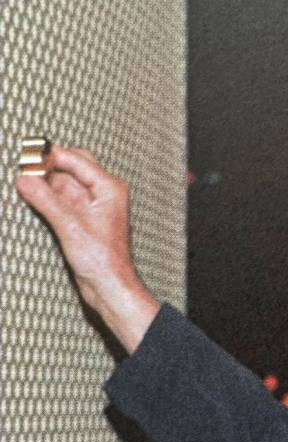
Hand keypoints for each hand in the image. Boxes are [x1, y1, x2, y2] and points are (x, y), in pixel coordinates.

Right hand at [15, 146, 159, 352]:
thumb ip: (45, 199)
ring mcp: (93, 205)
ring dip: (44, 181)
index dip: (49, 155)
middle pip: (71, 166)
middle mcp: (103, 193)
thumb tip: (24, 179)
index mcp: (109, 188)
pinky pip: (62, 198)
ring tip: (23, 182)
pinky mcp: (83, 217)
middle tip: (23, 169)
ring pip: (64, 182)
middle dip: (47, 165)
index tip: (25, 157)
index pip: (75, 159)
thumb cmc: (102, 260)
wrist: (109, 285)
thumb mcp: (69, 225)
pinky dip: (47, 195)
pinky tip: (31, 195)